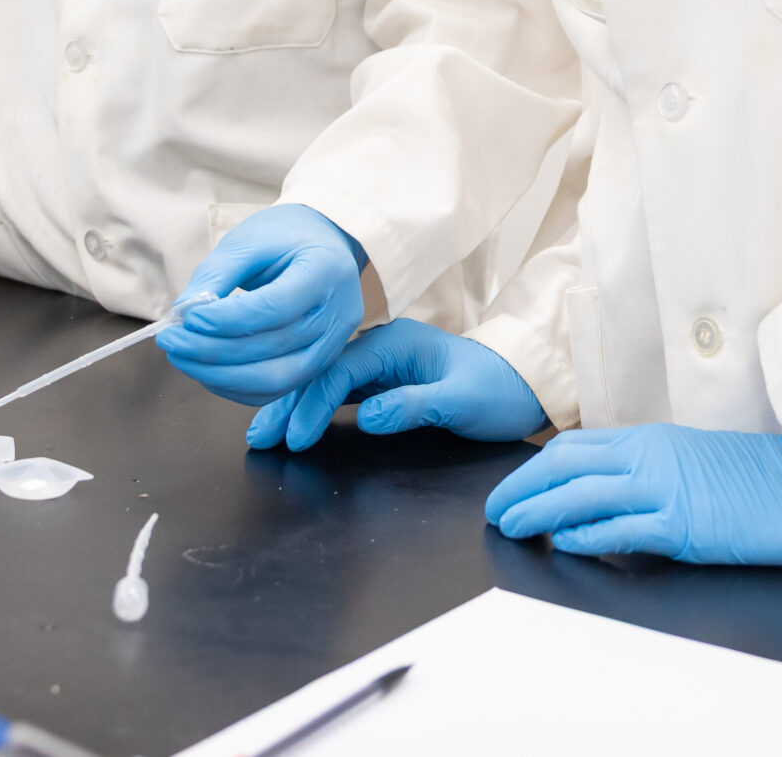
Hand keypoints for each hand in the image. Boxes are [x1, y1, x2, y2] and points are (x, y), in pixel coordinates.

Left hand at [155, 205, 368, 404]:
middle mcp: (338, 315)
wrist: (325, 244)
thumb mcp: (251, 239)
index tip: (188, 319)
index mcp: (325, 272)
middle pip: (272, 349)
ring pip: (275, 380)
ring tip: (182, 357)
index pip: (275, 308)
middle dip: (213, 351)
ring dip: (220, 377)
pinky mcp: (319, 365)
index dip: (227, 320)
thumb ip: (218, 274)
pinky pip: (275, 389)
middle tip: (171, 341)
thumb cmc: (286, 236)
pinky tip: (206, 370)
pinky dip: (236, 387)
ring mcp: (333, 346)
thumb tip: (184, 313)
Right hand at [245, 319, 548, 450]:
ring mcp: (380, 364)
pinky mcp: (382, 381)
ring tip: (262, 434)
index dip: (313, 403)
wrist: (522, 384)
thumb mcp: (461, 400)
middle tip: (259, 437)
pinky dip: (313, 408)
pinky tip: (294, 424)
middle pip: (322, 372)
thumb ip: (414, 406)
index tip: (296, 439)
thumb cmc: (497, 389)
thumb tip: (368, 417)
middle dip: (288, 403)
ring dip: (294, 406)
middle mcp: (382, 347)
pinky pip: (338, 392)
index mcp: (396, 342)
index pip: (339, 369)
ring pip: (324, 382)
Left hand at [484, 424, 781, 565]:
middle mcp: (650, 456)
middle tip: (496, 512)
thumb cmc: (759, 480)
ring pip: (580, 494)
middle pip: (564, 465)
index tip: (510, 488)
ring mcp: (664, 488)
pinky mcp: (683, 523)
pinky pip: (620, 528)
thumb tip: (606, 497)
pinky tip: (565, 544)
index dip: (533, 468)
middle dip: (521, 488)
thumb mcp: (692, 463)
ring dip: (538, 511)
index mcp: (651, 439)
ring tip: (512, 528)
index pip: (574, 447)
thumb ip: (648, 472)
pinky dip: (586, 536)